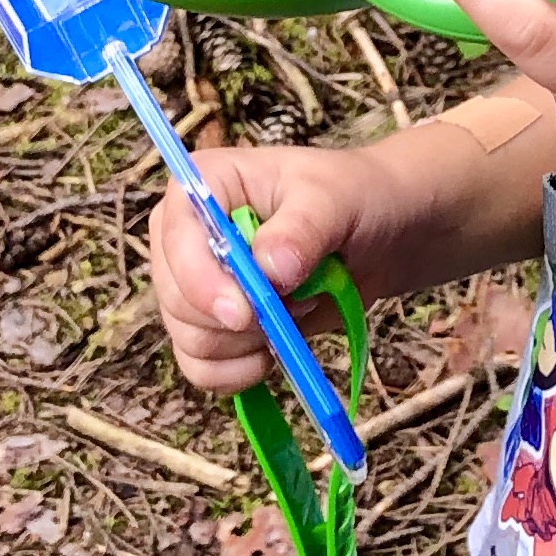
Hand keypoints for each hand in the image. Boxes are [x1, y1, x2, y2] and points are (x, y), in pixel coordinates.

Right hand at [142, 139, 386, 397]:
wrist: (378, 235)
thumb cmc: (353, 198)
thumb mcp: (335, 201)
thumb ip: (302, 230)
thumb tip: (271, 270)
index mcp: (207, 183)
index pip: (177, 236)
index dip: (201, 281)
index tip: (244, 312)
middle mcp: (189, 234)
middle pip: (176, 297)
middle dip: (238, 318)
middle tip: (294, 301)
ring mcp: (197, 283)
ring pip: (190, 338)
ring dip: (247, 343)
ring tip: (295, 311)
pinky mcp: (215, 325)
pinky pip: (201, 367)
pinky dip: (237, 372)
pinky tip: (271, 355)